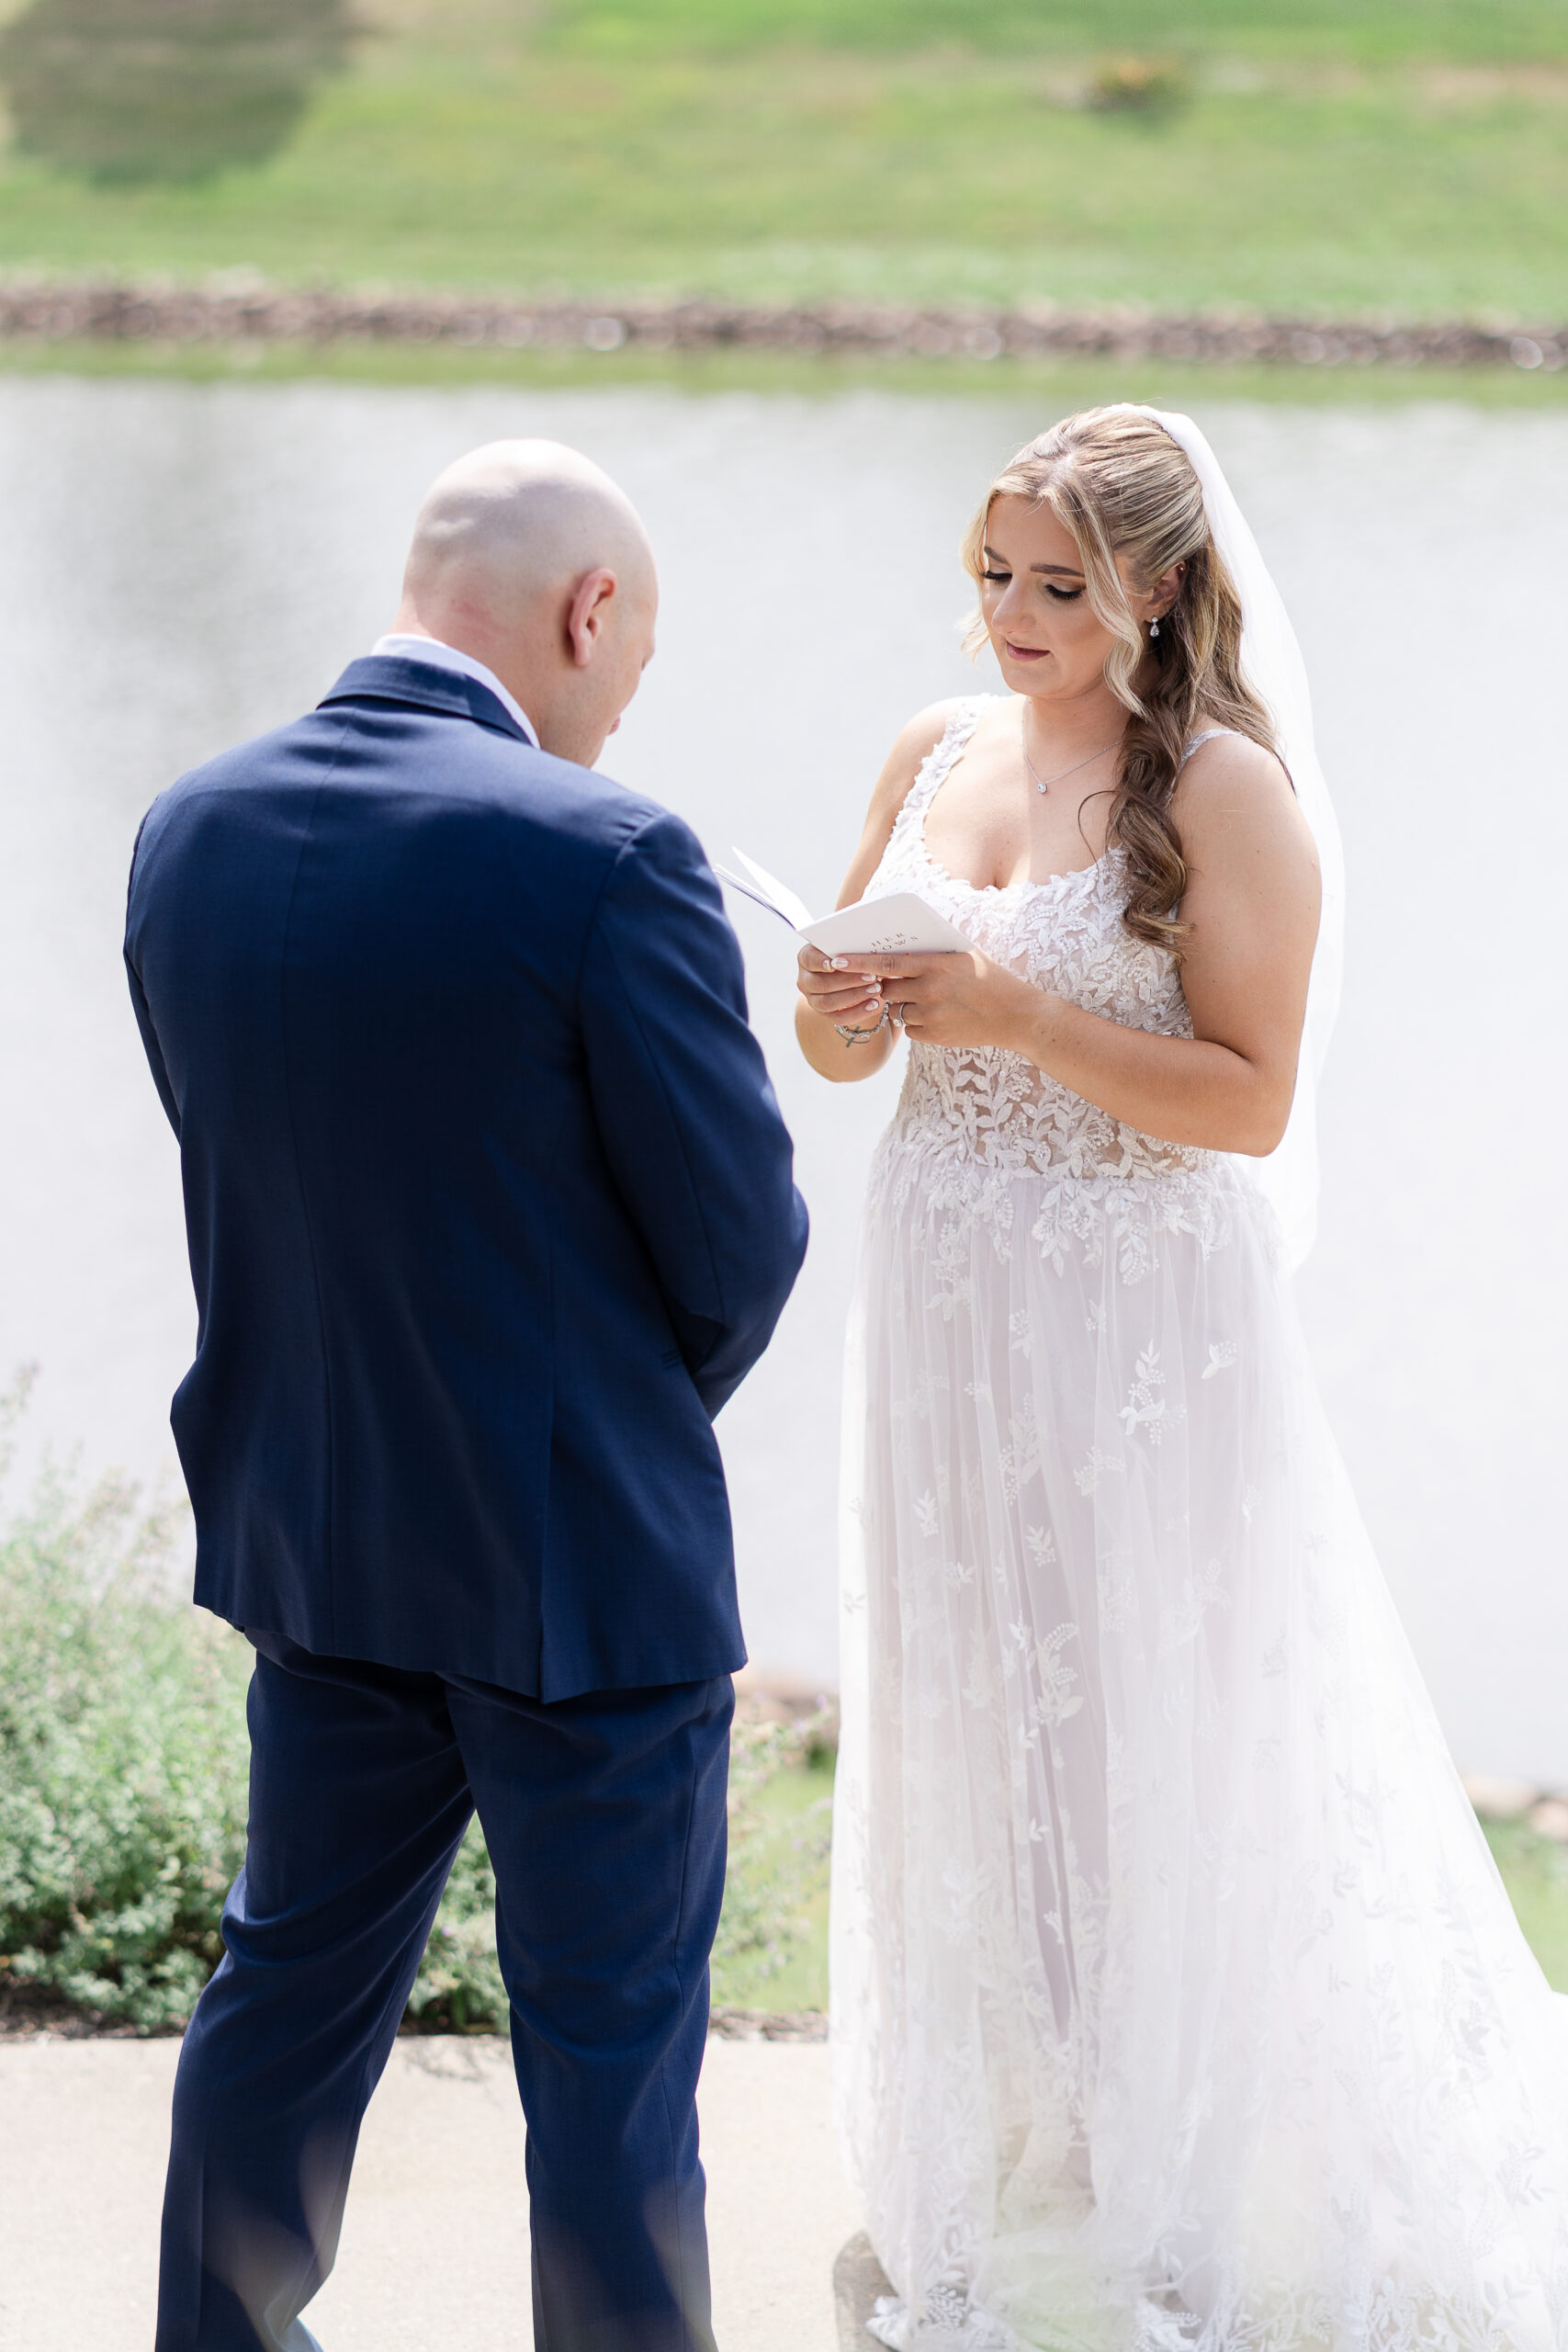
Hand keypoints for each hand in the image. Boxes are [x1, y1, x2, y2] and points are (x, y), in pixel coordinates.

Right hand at [796, 943, 885, 1030]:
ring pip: (828, 1003)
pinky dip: (859, 1012)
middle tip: (872, 976)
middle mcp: (805, 980)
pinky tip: (875, 1004)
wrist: (849, 971)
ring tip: (876, 989)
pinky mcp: (825, 1013)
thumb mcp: (847, 944)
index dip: (821, 962)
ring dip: (855, 996)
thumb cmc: (849, 951)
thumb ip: (850, 944)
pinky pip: (840, 1017)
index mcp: (806, 958)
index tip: (835, 964)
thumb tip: (866, 944)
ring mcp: (813, 999)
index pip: (810, 960)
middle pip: (821, 984)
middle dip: (848, 981)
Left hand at [834, 949, 1046, 1052]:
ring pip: (897, 1010)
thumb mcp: (963, 955)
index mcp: (934, 965)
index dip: (858, 963)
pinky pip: (910, 1029)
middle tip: (892, 982)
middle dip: (885, 986)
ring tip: (932, 1000)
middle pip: (886, 989)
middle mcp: (928, 989)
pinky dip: (917, 1023)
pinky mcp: (933, 1035)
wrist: (1014, 1014)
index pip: (885, 963)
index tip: (836, 960)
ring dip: (904, 1005)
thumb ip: (931, 952)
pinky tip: (940, 1016)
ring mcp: (930, 1014)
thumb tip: (898, 945)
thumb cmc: (989, 978)